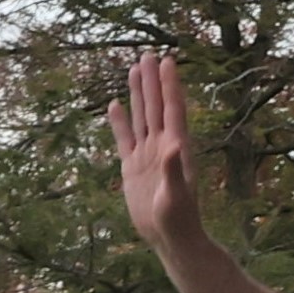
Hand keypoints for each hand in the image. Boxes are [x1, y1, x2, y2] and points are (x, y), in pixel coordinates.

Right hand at [108, 48, 203, 259]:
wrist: (169, 237)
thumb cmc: (178, 219)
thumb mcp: (175, 196)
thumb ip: (173, 169)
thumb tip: (173, 144)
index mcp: (176, 148)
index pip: (172, 110)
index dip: (170, 85)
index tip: (168, 61)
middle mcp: (162, 146)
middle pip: (156, 107)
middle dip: (152, 81)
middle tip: (149, 55)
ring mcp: (147, 155)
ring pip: (141, 117)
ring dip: (139, 94)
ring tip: (134, 69)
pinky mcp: (133, 167)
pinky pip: (125, 139)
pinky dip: (120, 122)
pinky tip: (115, 105)